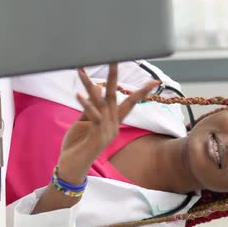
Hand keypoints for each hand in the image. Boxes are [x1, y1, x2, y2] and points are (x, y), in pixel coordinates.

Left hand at [57, 64, 159, 183]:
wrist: (72, 168)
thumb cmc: (77, 145)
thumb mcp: (82, 123)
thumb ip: (90, 106)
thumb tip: (98, 86)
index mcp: (112, 122)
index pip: (130, 103)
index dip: (141, 91)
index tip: (155, 81)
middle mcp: (113, 125)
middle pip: (115, 96)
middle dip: (113, 76)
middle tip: (114, 58)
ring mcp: (107, 132)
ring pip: (101, 103)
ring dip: (89, 86)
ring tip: (81, 71)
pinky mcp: (97, 137)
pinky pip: (94, 117)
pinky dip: (86, 105)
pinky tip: (78, 94)